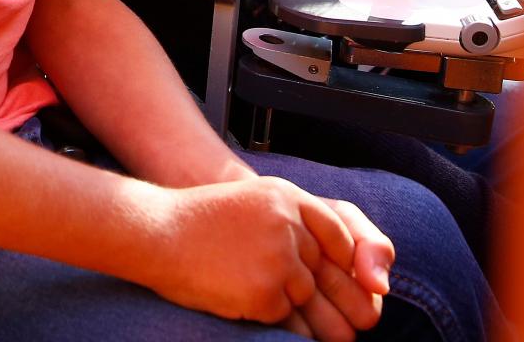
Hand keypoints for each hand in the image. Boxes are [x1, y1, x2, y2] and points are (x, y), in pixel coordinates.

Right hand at [141, 176, 390, 338]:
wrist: (159, 231)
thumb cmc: (200, 220)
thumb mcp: (252, 201)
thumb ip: (289, 220)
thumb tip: (331, 256)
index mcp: (286, 196)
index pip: (338, 231)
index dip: (351, 259)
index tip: (359, 280)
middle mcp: (288, 224)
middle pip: (328, 271)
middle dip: (344, 300)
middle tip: (365, 322)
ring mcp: (278, 259)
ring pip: (309, 300)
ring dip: (316, 320)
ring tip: (336, 337)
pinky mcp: (265, 294)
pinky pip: (286, 322)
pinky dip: (285, 329)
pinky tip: (280, 329)